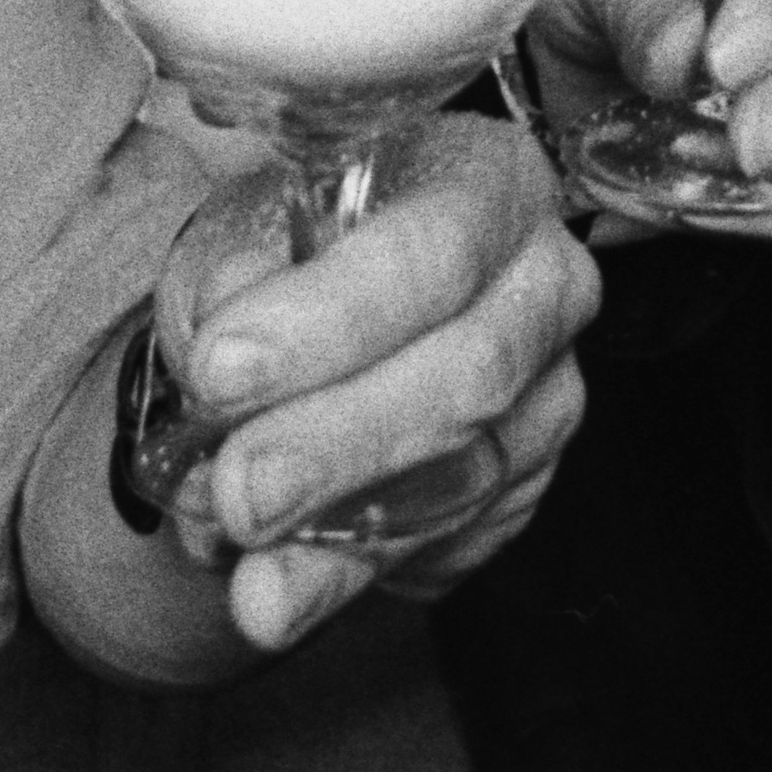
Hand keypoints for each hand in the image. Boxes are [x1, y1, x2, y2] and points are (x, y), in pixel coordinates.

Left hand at [154, 115, 602, 651]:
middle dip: (341, 444)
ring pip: (470, 477)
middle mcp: (547, 286)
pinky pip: (460, 542)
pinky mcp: (529, 484)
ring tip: (253, 588)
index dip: (329, 317)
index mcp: (490, 184)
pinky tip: (293, 587)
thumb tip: (224, 330)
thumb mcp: (254, 218)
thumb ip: (238, 271)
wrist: (336, 302)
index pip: (433, 251)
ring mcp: (551, 393)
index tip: (220, 370)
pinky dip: (368, 570)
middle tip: (238, 493)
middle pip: (469, 374)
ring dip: (350, 540)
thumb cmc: (301, 240)